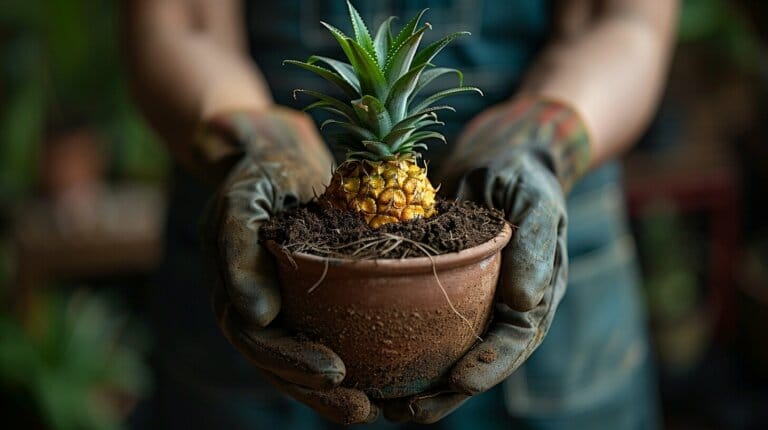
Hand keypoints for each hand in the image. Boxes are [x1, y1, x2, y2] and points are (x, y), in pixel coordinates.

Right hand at [200, 108, 378, 424]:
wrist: (280, 159)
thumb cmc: (262, 174)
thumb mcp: (244, 199)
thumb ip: (240, 250)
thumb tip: (256, 314)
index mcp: (233, 288)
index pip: (255, 338)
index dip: (291, 361)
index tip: (334, 371)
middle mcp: (254, 304)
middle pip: (278, 361)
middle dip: (316, 390)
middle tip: (360, 409)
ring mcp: (280, 303)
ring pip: (299, 358)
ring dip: (331, 391)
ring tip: (374, 410)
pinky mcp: (307, 298)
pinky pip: (323, 336)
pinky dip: (349, 360)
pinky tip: (382, 380)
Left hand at [382, 97, 590, 422]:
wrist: (494, 151)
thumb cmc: (520, 171)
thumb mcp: (533, 199)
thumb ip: (535, 247)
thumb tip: (526, 303)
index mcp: (532, 292)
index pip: (515, 339)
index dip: (490, 366)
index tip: (458, 381)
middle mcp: (499, 304)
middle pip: (477, 360)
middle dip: (446, 393)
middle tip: (409, 412)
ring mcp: (469, 299)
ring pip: (445, 351)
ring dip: (418, 383)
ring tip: (382, 405)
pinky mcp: (438, 286)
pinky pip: (420, 322)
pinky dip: (398, 344)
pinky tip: (367, 359)